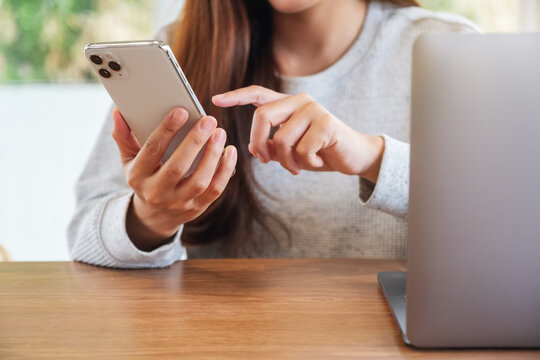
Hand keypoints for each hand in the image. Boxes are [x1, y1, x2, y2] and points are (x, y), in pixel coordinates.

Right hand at [112, 107, 236, 250]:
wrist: (155, 216)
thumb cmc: (144, 178)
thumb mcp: (129, 160)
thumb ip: (124, 136)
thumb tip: (118, 112)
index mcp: (138, 176)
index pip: (152, 150)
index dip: (166, 130)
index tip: (181, 111)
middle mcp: (158, 192)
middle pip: (177, 167)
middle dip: (194, 141)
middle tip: (208, 120)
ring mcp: (179, 203)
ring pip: (199, 180)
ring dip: (212, 155)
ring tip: (220, 133)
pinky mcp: (198, 207)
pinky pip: (215, 189)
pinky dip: (225, 170)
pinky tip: (230, 151)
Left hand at [212, 85, 383, 180]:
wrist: (354, 156)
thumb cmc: (321, 152)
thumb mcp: (292, 150)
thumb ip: (272, 145)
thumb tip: (255, 149)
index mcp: (288, 104)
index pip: (258, 94)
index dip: (236, 97)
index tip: (215, 100)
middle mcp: (300, 101)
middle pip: (262, 117)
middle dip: (259, 144)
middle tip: (266, 162)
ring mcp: (314, 110)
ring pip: (281, 139)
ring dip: (287, 162)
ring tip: (299, 167)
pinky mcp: (327, 123)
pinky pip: (302, 150)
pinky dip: (306, 164)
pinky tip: (317, 162)